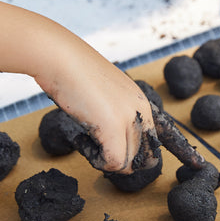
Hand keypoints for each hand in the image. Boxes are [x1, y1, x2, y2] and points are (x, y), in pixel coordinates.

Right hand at [32, 45, 160, 173]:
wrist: (60, 57)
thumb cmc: (73, 72)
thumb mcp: (104, 92)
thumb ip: (115, 111)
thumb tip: (113, 140)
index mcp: (141, 102)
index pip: (159, 138)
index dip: (145, 154)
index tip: (146, 162)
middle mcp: (140, 110)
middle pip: (143, 156)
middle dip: (121, 160)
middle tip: (97, 147)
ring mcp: (129, 118)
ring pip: (128, 163)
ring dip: (107, 161)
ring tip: (86, 140)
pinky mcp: (112, 126)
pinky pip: (113, 163)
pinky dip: (96, 161)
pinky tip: (80, 141)